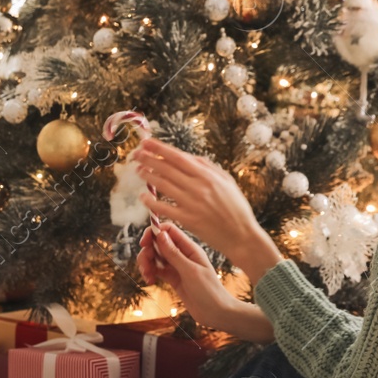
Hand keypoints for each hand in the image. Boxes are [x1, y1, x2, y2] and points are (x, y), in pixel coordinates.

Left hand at [134, 139, 284, 283]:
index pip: (178, 157)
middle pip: (167, 169)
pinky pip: (164, 208)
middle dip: (148, 159)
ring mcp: (192, 204)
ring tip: (138, 169)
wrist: (241, 235)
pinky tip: (143, 196)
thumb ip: (208, 167)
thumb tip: (188, 156)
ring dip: (148, 176)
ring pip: (163, 185)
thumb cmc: (236, 208)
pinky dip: (151, 202)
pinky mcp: (188, 220)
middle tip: (135, 153)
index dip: (159, 149)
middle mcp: (198, 187)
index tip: (146, 142)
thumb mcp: (227, 181)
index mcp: (208, 175)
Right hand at [137, 223, 274, 342]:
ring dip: (147, 264)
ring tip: (147, 276)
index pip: (169, 231)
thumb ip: (173, 253)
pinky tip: (150, 282)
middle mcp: (182, 254)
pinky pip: (157, 270)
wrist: (217, 313)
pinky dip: (150, 273)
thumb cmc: (209, 291)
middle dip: (147, 252)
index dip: (154, 232)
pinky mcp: (173, 278)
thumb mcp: (189, 271)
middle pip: (158, 244)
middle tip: (145, 266)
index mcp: (190, 248)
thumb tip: (160, 234)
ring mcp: (177, 266)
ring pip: (155, 257)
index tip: (143, 243)